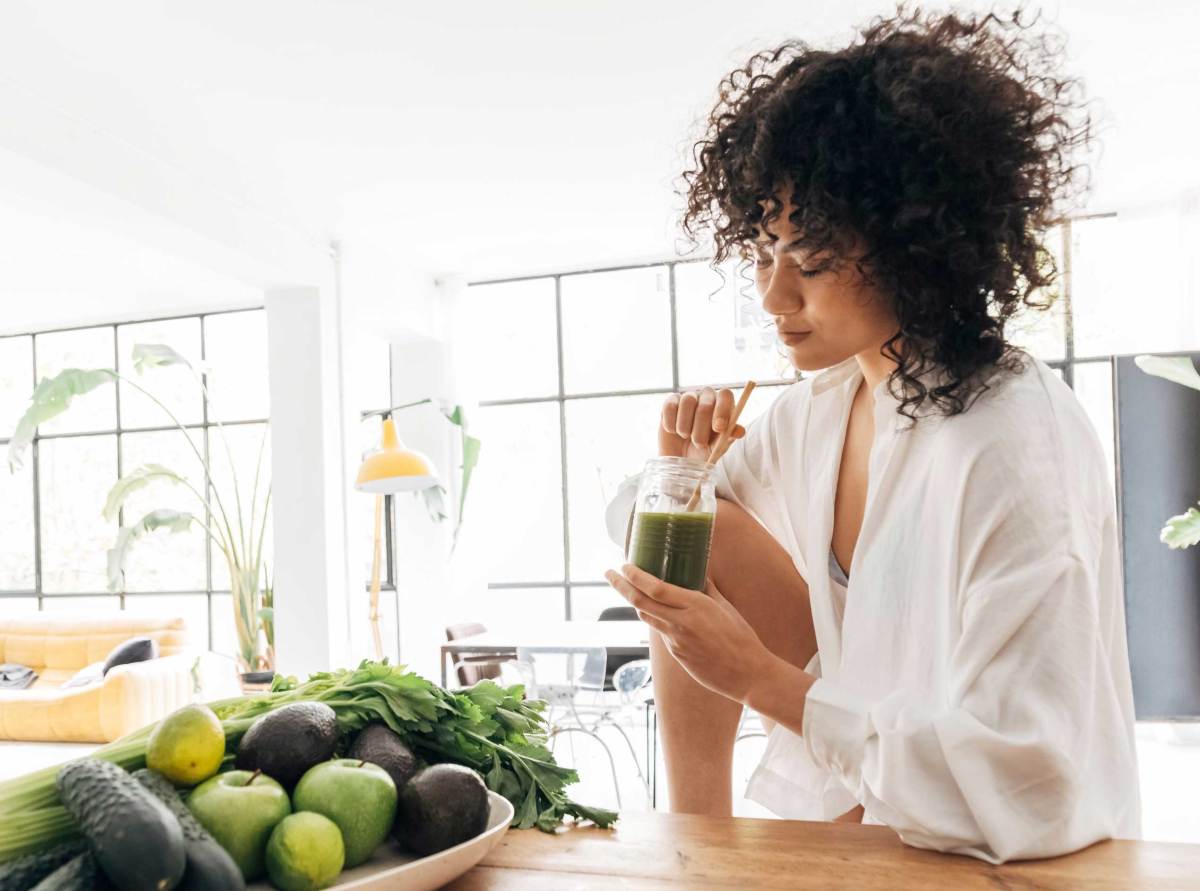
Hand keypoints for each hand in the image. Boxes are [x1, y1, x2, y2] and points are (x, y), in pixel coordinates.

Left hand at [604, 564, 772, 702]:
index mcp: (695, 606)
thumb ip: (708, 589)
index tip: (623, 565)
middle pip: (639, 601)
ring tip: (631, 589)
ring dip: (637, 602)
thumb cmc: (742, 638)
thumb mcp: (725, 607)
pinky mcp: (677, 655)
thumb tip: (699, 572)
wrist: (748, 674)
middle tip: (609, 574)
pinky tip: (663, 614)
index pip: (654, 587)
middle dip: (620, 586)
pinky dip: (658, 620)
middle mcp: (680, 623)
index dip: (634, 576)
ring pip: (647, 617)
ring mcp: (676, 641)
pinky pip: (661, 633)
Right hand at [659, 387, 744, 460]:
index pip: (725, 395)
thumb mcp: (718, 448)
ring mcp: (688, 397)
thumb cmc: (704, 451)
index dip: (722, 410)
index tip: (718, 428)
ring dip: (685, 425)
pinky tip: (673, 431)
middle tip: (699, 444)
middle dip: (702, 425)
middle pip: (706, 401)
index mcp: (722, 405)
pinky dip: (671, 423)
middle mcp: (706, 397)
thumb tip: (740, 431)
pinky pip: (670, 406)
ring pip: (688, 401)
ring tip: (685, 437)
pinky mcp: (670, 402)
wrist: (680, 459)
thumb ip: (728, 437)